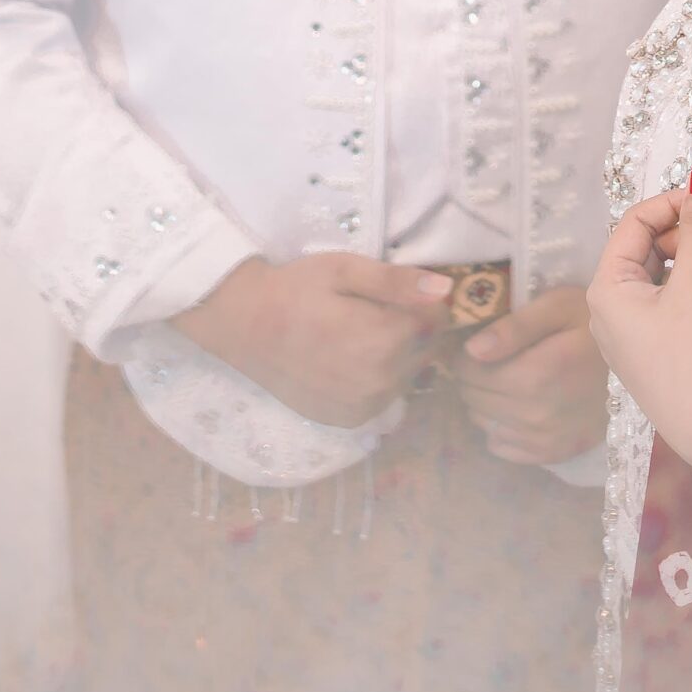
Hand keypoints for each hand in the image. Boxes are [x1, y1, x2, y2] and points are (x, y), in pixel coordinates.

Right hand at [173, 252, 453, 427]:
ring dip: (399, 355)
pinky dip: (378, 379)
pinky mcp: (350, 421)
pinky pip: (385, 397)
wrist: (244, 325)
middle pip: (428, 349)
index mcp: (384, 341)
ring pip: (409, 375)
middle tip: (375, 309)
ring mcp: (364, 408)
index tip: (398, 291)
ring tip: (359, 333)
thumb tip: (447, 289)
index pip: (438, 319)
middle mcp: (380, 383)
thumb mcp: (346, 270)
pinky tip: (350, 359)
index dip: (424, 301)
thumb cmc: (296, 289)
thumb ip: (398, 282)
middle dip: (414, 328)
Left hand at [455, 285, 609, 464]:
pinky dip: (499, 428)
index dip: (463, 356)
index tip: (474, 344)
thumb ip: (514, 327)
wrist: (640, 361)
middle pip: (473, 399)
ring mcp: (545, 439)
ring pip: (484, 424)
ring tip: (504, 379)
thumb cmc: (593, 325)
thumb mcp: (559, 307)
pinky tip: (516, 406)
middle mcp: (536, 414)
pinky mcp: (554, 453)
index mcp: (535, 374)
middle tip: (490, 359)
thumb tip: (471, 350)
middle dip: (471, 378)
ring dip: (483, 402)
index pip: (468, 372)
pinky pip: (503, 448)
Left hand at [586, 178, 691, 475]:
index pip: (633, 223)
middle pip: (642, 247)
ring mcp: (627, 334)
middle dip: (681, 232)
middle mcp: (607, 310)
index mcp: (605, 290)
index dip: (671, 202)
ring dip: (687, 258)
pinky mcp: (650, 351)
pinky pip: (664, 301)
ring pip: (655, 275)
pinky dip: (687, 286)